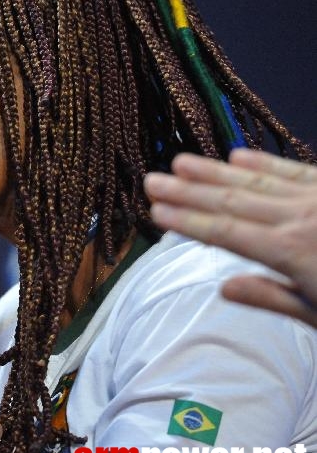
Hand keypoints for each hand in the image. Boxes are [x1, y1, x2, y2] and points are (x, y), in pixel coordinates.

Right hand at [144, 149, 316, 327]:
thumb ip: (274, 297)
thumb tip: (223, 289)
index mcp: (292, 250)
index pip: (226, 232)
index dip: (188, 220)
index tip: (155, 210)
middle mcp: (300, 217)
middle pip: (231, 202)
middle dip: (187, 192)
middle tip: (152, 181)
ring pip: (256, 182)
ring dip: (214, 172)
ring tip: (180, 162)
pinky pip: (293, 170)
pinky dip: (264, 163)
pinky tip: (236, 155)